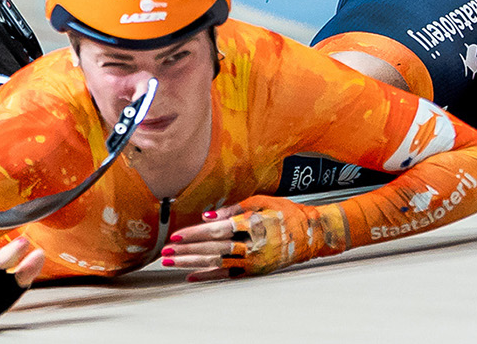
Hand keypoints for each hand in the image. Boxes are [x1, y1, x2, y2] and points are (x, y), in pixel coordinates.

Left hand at [163, 197, 320, 280]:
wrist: (311, 233)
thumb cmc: (286, 213)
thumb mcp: (260, 201)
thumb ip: (232, 209)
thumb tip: (206, 217)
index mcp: (249, 225)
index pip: (214, 232)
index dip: (192, 235)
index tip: (175, 237)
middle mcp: (249, 246)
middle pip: (210, 250)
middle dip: (185, 252)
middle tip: (165, 254)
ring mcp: (252, 261)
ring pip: (215, 264)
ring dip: (191, 264)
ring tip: (172, 264)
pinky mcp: (254, 270)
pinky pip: (227, 274)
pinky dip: (208, 275)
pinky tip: (192, 275)